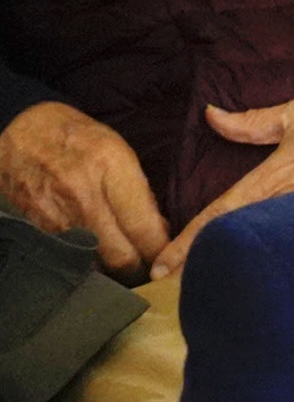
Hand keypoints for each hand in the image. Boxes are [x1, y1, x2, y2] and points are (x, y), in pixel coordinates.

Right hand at [0, 102, 166, 273]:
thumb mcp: (117, 149)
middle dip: (138, 269)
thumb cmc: (75, 137)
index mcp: (109, 166)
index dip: (160, 252)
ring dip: (111, 269)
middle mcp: (81, 193)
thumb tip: (158, 233)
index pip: (144, 228)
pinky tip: (92, 252)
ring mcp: (53, 212)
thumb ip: (139, 192)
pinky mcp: (33, 226)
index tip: (167, 259)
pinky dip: (84, 260)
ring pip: (94, 263)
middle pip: (120, 257)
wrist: (17, 131)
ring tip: (121, 261)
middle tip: (147, 267)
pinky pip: (68, 256)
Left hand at [152, 90, 293, 279]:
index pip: (221, 213)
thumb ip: (251, 121)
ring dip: (244, 272)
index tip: (162, 269)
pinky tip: (272, 288)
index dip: (188, 242)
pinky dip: (285, 268)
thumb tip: (210, 116)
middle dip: (207, 266)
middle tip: (175, 291)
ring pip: (273, 253)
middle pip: (241, 243)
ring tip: (214, 295)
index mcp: (277, 176)